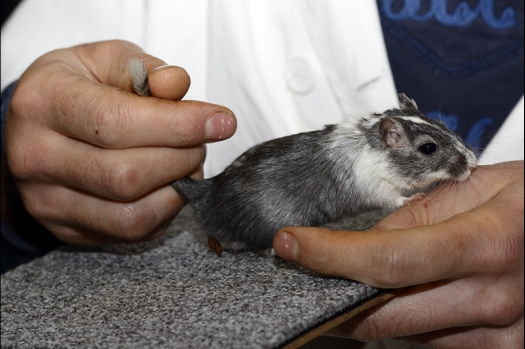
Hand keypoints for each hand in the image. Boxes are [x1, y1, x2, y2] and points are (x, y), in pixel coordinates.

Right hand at [5, 40, 235, 244]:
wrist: (38, 125)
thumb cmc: (80, 87)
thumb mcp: (108, 61)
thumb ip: (146, 71)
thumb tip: (179, 85)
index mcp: (44, 104)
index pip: (118, 123)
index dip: (180, 125)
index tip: (221, 121)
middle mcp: (36, 158)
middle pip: (127, 176)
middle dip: (182, 158)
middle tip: (200, 141)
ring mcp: (48, 201)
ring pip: (132, 215)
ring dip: (178, 189)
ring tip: (186, 162)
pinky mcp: (67, 229)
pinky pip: (132, 233)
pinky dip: (166, 210)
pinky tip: (169, 184)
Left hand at [273, 161, 523, 347]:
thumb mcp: (475, 188)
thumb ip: (415, 218)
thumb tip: (362, 245)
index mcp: (486, 242)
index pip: (387, 258)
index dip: (329, 255)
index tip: (292, 244)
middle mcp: (494, 297)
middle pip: (385, 312)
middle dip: (336, 294)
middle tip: (311, 269)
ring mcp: (501, 333)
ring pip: (405, 332)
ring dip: (376, 306)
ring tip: (376, 275)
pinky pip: (433, 342)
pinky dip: (412, 319)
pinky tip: (420, 293)